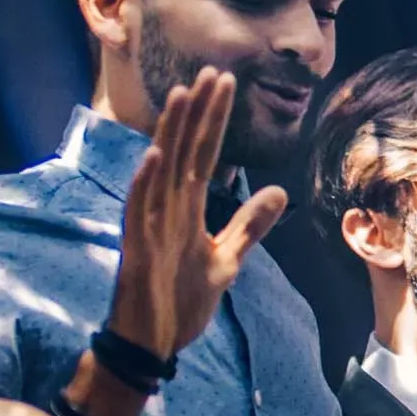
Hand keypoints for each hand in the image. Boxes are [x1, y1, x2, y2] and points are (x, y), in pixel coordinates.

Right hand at [107, 72, 286, 364]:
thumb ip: (250, 226)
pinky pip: (139, 212)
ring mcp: (149, 226)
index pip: (204, 154)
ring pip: (160, 170)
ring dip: (169, 134)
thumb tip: (280, 191)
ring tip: (181, 95)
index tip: (226, 83)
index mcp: (187, 209)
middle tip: (213, 71)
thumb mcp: (227, 260)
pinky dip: (145, 184)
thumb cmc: (181, 301)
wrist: (154, 344)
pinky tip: (152, 157)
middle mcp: (166, 209)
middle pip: (184, 151)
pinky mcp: (136, 250)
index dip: (215, 119)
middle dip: (198, 112)